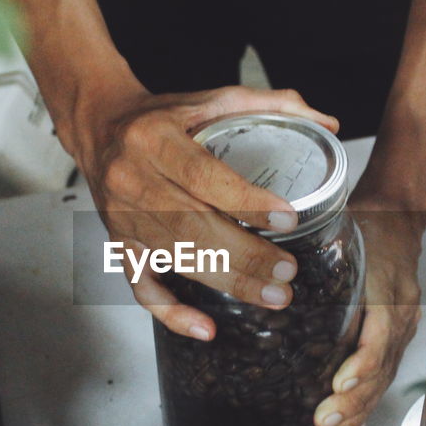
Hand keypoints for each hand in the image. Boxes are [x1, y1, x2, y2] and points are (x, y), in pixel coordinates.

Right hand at [74, 85, 339, 340]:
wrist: (99, 128)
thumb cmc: (159, 117)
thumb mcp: (209, 98)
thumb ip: (268, 105)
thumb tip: (326, 123)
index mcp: (155, 139)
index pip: (202, 174)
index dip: (246, 200)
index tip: (287, 219)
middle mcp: (133, 181)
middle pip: (192, 227)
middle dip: (245, 255)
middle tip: (288, 272)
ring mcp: (124, 219)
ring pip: (176, 259)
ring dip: (227, 282)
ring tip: (273, 295)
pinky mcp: (120, 246)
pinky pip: (142, 288)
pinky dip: (172, 313)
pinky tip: (206, 328)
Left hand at [313, 198, 425, 425]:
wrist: (399, 220)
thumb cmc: (367, 226)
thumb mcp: (345, 238)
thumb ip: (317, 261)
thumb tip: (267, 282)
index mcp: (389, 291)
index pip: (380, 335)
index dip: (362, 363)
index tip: (340, 382)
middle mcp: (400, 314)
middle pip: (381, 366)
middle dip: (354, 400)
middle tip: (327, 423)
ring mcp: (403, 328)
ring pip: (384, 376)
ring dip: (360, 409)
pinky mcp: (397, 336)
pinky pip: (385, 373)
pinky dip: (368, 401)